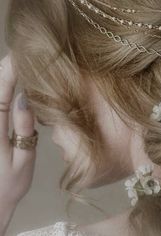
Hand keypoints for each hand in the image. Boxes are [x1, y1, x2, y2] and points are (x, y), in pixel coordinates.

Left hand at [0, 53, 36, 205]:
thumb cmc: (10, 184)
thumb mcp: (22, 160)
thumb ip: (23, 130)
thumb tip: (23, 99)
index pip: (1, 91)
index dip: (11, 70)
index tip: (24, 53)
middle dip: (8, 67)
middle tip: (26, 52)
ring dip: (5, 75)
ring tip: (22, 62)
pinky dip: (4, 88)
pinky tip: (14, 83)